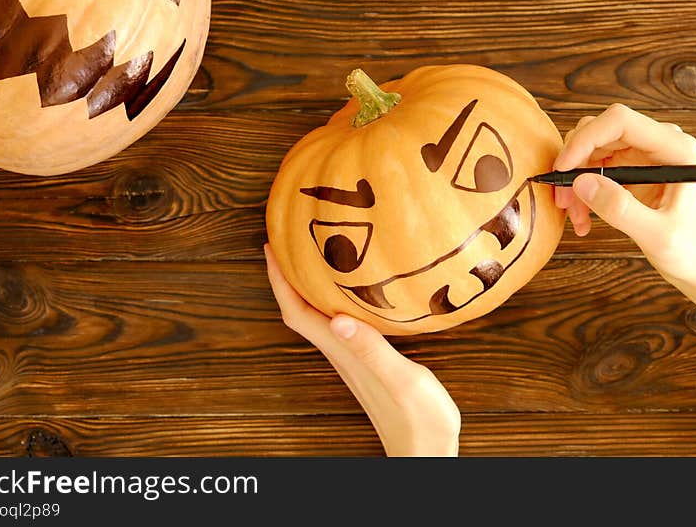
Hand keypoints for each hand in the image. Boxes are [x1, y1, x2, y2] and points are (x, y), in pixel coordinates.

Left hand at [264, 244, 460, 456]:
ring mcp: (351, 360)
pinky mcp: (365, 364)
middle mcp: (341, 355)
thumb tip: (339, 319)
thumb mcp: (405, 381)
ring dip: (306, 288)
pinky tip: (346, 291)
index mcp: (345, 353)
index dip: (280, 281)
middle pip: (300, 313)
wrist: (425, 453)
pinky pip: (336, 325)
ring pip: (316, 318)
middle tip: (285, 242)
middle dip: (287, 277)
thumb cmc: (420, 421)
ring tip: (310, 258)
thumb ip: (374, 351)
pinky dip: (330, 302)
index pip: (298, 314)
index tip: (271, 248)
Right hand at [553, 103, 695, 289]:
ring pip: (591, 150)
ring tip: (576, 215)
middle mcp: (658, 144)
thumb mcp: (656, 235)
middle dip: (575, 163)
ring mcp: (642, 155)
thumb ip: (620, 208)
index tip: (564, 168)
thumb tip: (582, 183)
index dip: (585, 139)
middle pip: (599, 132)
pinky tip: (583, 217)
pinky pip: (593, 168)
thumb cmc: (691, 250)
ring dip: (575, 181)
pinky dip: (581, 191)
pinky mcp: (630, 169)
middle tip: (564, 198)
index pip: (620, 121)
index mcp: (675, 149)